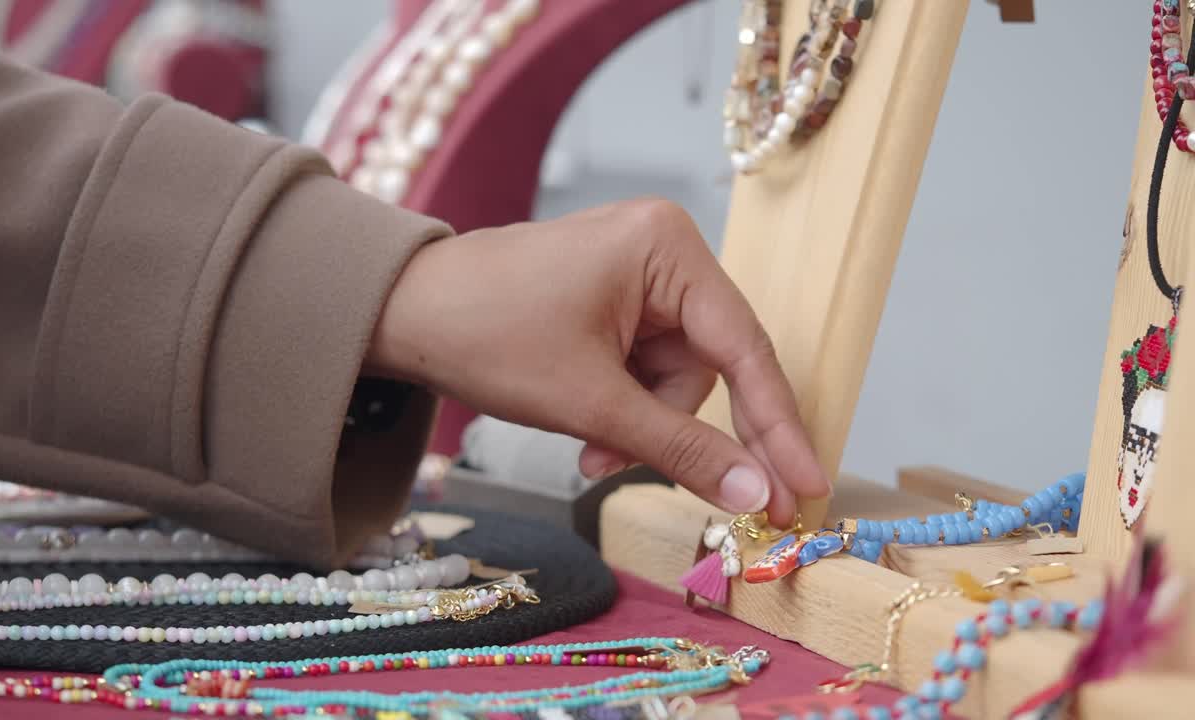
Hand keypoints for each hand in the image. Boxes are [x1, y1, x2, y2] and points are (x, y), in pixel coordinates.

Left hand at [367, 198, 827, 524]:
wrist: (400, 313)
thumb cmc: (487, 334)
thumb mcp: (592, 402)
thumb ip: (680, 450)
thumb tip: (756, 496)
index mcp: (668, 248)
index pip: (745, 349)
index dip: (779, 427)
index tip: (808, 488)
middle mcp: (662, 251)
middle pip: (708, 369)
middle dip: (673, 429)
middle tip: (686, 490)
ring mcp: (636, 275)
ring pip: (673, 380)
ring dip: (637, 426)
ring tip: (587, 448)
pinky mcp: (612, 301)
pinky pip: (642, 371)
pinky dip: (620, 409)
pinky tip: (584, 428)